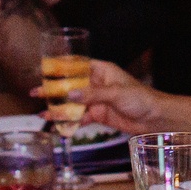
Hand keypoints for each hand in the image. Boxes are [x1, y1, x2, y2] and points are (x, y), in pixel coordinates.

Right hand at [44, 58, 165, 131]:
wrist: (155, 119)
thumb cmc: (140, 99)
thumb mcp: (115, 93)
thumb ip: (92, 94)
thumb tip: (70, 94)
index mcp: (101, 71)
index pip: (77, 64)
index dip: (61, 66)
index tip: (44, 68)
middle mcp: (96, 84)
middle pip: (71, 85)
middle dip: (54, 89)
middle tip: (36, 92)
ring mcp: (96, 100)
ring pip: (73, 103)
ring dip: (59, 107)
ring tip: (42, 111)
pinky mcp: (99, 115)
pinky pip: (80, 117)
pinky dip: (69, 121)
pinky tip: (57, 124)